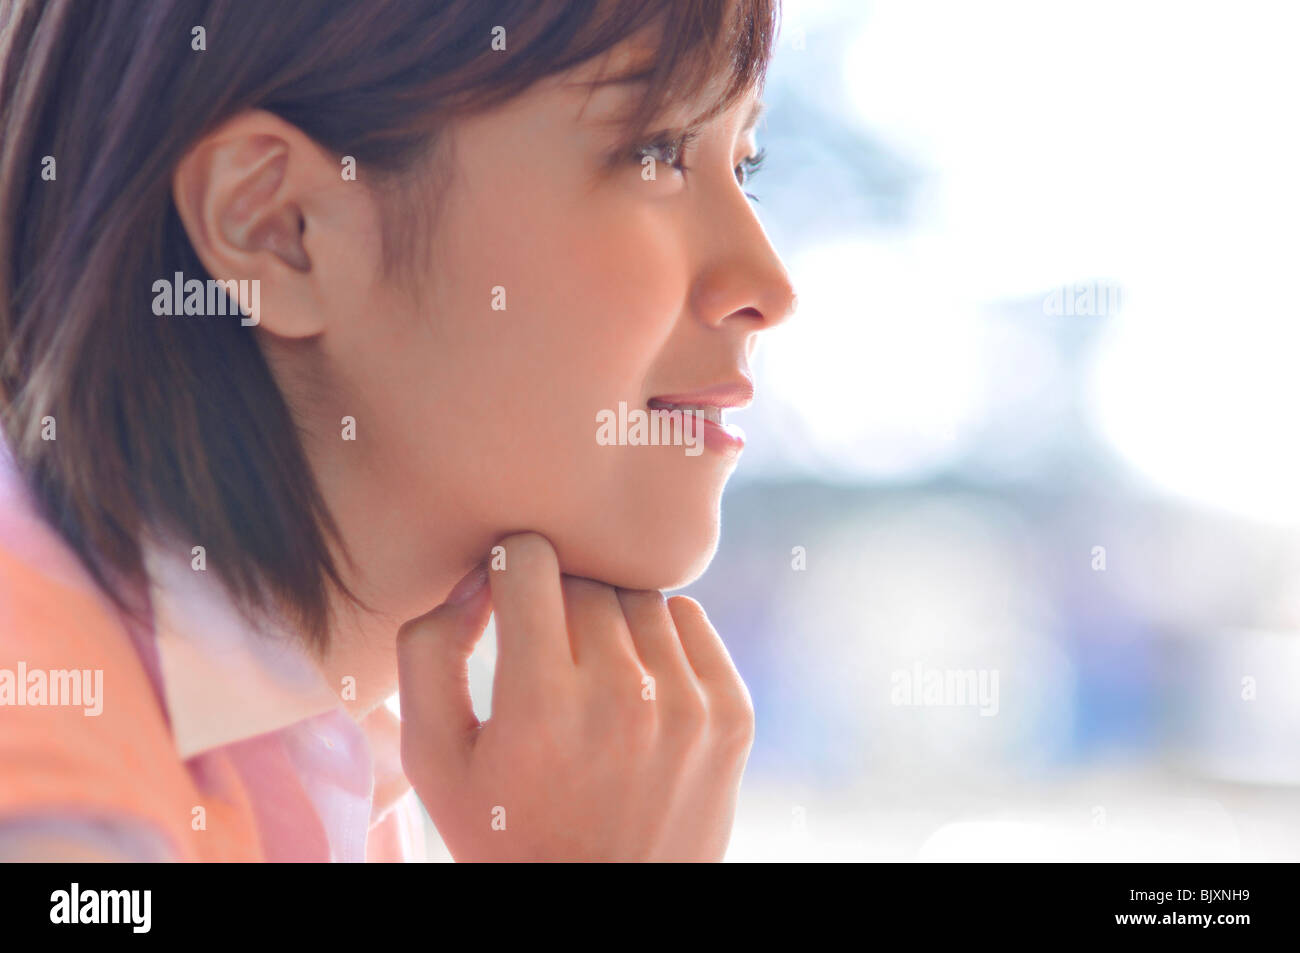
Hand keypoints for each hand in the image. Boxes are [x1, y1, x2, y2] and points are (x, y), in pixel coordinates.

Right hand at [396, 532, 754, 860]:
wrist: (604, 906)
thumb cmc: (505, 830)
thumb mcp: (434, 758)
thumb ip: (429, 651)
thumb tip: (478, 578)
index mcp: (541, 703)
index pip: (529, 558)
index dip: (509, 570)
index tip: (508, 600)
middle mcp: (621, 695)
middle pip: (584, 579)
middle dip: (556, 600)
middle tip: (545, 652)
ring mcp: (687, 704)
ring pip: (637, 596)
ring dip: (609, 617)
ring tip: (590, 673)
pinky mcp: (731, 713)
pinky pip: (689, 620)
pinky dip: (660, 636)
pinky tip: (636, 681)